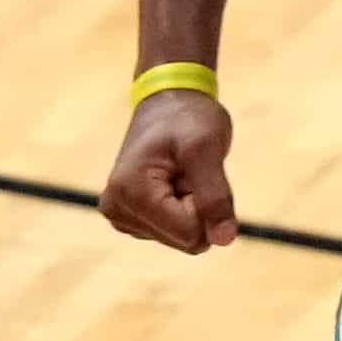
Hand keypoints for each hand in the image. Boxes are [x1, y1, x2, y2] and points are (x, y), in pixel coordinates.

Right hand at [99, 90, 239, 253]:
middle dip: (198, 207)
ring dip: (191, 206)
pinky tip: (173, 181)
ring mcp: (121, 217)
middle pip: (185, 240)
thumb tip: (224, 240)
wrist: (168, 101)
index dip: (206, 204)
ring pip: (181, 239)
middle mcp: (117, 210)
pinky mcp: (131, 219)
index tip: (195, 170)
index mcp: (129, 192)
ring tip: (180, 172)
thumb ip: (215, 195)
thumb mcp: (207, 147)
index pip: (189, 233)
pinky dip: (183, 208)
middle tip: (189, 170)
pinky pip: (174, 232)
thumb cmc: (188, 117)